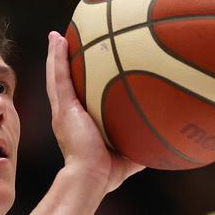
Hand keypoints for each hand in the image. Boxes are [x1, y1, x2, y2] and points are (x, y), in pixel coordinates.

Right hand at [45, 31, 143, 192]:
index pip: (74, 99)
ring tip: (55, 37)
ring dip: (54, 56)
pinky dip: (56, 58)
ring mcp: (62, 110)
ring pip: (55, 76)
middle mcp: (66, 115)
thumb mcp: (127, 156)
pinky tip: (56, 40)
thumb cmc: (106, 173)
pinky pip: (58, 77)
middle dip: (60, 64)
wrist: (91, 177)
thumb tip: (160, 142)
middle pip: (60, 83)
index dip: (73, 84)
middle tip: (60, 45)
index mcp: (76, 125)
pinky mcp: (63, 108)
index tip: (76, 70)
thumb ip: (139, 146)